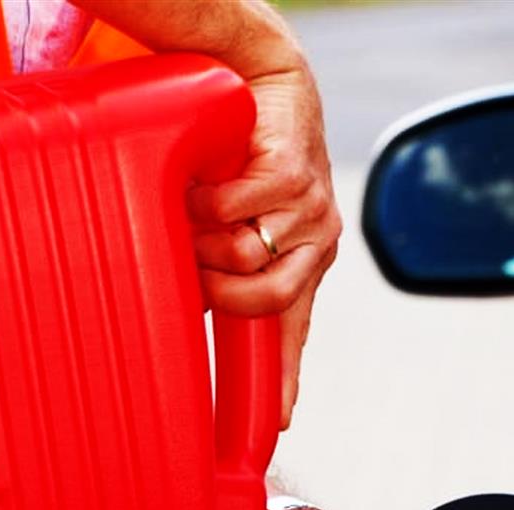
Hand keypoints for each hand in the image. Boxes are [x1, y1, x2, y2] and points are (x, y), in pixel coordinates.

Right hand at [188, 67, 341, 428]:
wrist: (267, 84)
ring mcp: (310, 211)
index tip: (281, 423)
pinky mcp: (294, 175)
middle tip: (198, 263)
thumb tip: (198, 303)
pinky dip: (210, 197)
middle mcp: (315, 244)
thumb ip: (229, 265)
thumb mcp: (239, 222)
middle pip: (266, 302)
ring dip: (207, 237)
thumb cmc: (247, 158)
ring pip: (244, 257)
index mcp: (302, 263)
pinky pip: (234, 209)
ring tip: (204, 208)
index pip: (294, 332)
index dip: (286, 380)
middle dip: (221, 291)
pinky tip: (215, 177)